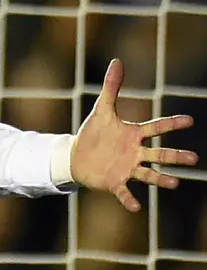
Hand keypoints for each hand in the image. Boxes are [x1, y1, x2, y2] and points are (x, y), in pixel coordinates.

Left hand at [70, 59, 198, 211]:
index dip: (171, 124)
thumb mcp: (102, 109)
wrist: (77, 155)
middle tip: (194, 159)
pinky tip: (136, 208)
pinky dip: (129, 199)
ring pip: (147, 174)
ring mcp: (126, 168)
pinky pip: (124, 192)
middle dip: (175, 156)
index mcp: (134, 135)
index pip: (156, 128)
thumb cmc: (93, 133)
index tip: (189, 120)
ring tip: (174, 183)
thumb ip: (111, 87)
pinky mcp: (114, 182)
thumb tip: (116, 61)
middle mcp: (135, 153)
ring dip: (161, 179)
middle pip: (159, 154)